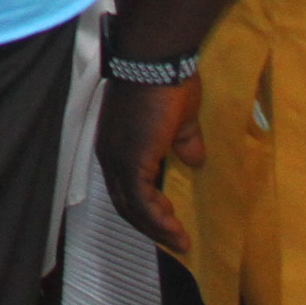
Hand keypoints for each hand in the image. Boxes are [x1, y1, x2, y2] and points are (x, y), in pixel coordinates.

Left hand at [98, 75, 203, 255]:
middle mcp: (110, 155)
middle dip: (150, 224)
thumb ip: (184, 141)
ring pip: (131, 208)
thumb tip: (195, 160)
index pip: (125, 185)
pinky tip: (176, 231)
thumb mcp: (181, 119)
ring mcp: (117, 160)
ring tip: (180, 242)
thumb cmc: (167, 82)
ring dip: (156, 229)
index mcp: (117, 144)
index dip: (145, 206)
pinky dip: (157, 222)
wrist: (156, 62)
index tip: (168, 219)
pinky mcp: (130, 163)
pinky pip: (141, 204)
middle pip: (125, 202)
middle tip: (174, 239)